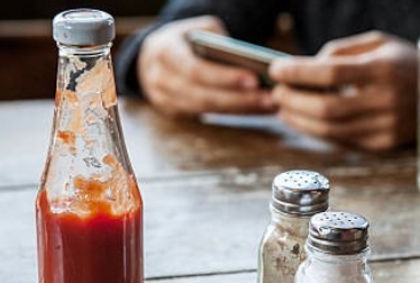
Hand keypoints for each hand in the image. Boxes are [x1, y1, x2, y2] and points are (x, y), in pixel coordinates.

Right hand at [138, 15, 274, 116]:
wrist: (151, 57)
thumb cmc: (182, 40)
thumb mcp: (196, 28)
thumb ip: (216, 38)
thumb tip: (244, 59)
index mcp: (164, 53)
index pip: (196, 70)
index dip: (225, 78)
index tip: (254, 79)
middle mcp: (161, 80)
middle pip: (203, 97)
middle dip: (239, 99)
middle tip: (269, 98)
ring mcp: (165, 100)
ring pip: (207, 110)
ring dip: (240, 109)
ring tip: (268, 104)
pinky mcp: (174, 113)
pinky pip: (207, 116)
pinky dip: (233, 112)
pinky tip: (256, 108)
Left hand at [270, 31, 417, 150]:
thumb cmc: (403, 62)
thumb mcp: (377, 43)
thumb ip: (340, 52)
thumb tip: (304, 68)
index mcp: (384, 69)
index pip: (331, 73)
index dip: (299, 73)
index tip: (276, 70)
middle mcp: (387, 101)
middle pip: (327, 107)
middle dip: (294, 101)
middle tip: (276, 93)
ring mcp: (387, 126)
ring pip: (331, 130)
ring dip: (300, 121)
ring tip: (283, 109)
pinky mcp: (384, 144)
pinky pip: (342, 141)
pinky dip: (318, 132)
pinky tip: (304, 121)